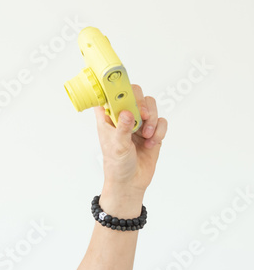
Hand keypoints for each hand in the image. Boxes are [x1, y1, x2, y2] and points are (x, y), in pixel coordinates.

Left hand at [95, 84, 167, 212]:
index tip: (122, 88)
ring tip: (146, 136)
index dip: (114, 87)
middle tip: (144, 116)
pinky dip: (159, 131)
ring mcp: (139, 123)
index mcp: (108, 119)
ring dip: (152, 119)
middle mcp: (123, 117)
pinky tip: (151, 144)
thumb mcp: (117, 147)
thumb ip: (122, 129)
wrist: (131, 182)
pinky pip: (162, 121)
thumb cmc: (117, 166)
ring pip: (150, 105)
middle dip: (141, 103)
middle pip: (134, 94)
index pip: (109, 95)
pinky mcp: (152, 131)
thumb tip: (127, 113)